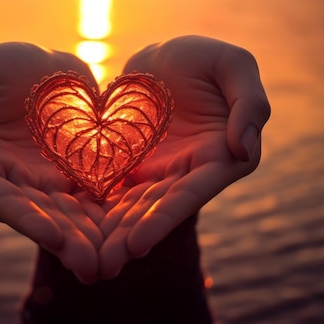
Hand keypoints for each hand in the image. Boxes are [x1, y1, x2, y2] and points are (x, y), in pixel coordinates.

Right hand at [0, 42, 105, 282]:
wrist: (48, 63)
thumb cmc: (1, 65)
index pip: (1, 200)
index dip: (26, 220)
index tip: (54, 238)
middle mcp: (15, 183)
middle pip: (41, 218)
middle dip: (67, 242)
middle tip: (93, 267)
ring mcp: (49, 183)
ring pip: (71, 215)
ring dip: (91, 239)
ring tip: (113, 261)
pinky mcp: (80, 175)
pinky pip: (96, 197)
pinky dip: (111, 214)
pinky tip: (131, 231)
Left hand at [97, 35, 270, 277]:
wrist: (163, 56)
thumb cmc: (205, 57)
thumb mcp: (233, 65)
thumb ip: (249, 103)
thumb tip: (242, 149)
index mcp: (220, 157)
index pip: (191, 193)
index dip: (165, 218)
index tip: (137, 243)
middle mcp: (189, 172)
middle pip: (157, 209)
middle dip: (131, 237)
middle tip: (103, 267)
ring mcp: (157, 171)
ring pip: (132, 206)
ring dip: (111, 232)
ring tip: (88, 260)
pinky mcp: (130, 163)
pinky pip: (111, 186)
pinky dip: (95, 206)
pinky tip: (73, 226)